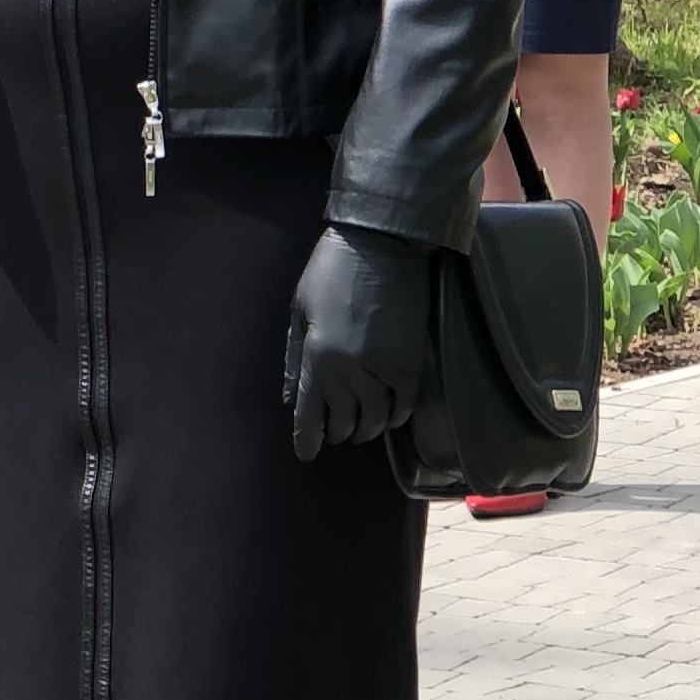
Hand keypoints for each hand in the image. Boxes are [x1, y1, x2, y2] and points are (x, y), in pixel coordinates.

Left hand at [286, 225, 433, 458]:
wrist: (382, 245)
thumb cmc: (330, 271)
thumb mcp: (298, 309)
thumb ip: (293, 357)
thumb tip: (289, 397)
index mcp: (317, 358)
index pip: (309, 414)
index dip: (307, 438)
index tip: (305, 454)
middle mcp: (350, 372)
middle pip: (343, 421)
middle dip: (336, 433)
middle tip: (333, 433)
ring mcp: (383, 369)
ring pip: (376, 419)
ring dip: (366, 429)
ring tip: (360, 428)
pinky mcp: (411, 362)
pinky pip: (404, 404)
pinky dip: (396, 416)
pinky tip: (388, 415)